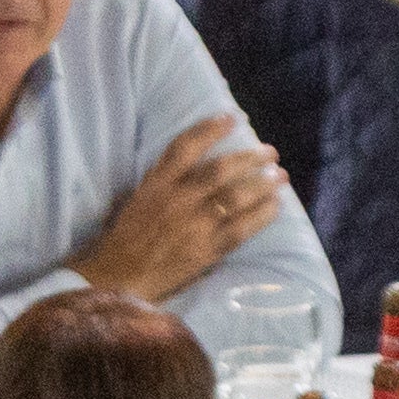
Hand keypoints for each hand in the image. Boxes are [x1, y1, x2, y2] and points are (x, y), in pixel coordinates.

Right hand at [77, 114, 287, 299]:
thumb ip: (160, 182)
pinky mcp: (206, 250)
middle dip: (250, 157)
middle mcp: (178, 199)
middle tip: (270, 152)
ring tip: (280, 177)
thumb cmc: (123, 241)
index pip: (185, 147)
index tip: (231, 119)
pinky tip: (275, 207)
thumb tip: (189, 167)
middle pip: (221, 169)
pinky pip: (241, 229)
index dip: (210, 129)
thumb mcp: (136, 200)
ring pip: (236, 196)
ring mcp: (194, 225)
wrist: (118, 280)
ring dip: (263, 184)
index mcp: (156, 185)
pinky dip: (261, 216)